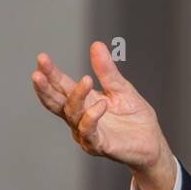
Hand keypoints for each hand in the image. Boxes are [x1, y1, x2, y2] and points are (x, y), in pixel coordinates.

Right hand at [30, 42, 172, 189]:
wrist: (152, 142)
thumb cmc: (134, 117)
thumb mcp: (121, 88)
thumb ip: (106, 70)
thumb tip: (96, 44)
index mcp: (83, 101)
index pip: (61, 86)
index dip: (50, 73)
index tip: (41, 58)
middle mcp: (78, 117)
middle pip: (56, 102)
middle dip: (46, 87)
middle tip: (38, 73)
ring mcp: (85, 133)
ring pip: (72, 114)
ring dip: (77, 96)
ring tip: (86, 80)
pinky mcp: (98, 145)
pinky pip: (89, 131)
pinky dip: (92, 117)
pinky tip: (100, 105)